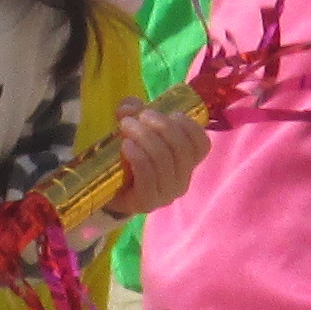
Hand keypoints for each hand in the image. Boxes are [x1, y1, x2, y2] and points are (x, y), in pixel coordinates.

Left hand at [107, 98, 212, 224]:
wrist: (109, 192)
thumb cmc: (128, 159)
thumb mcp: (132, 130)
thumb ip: (133, 113)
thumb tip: (131, 106)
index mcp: (186, 162)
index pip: (201, 145)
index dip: (190, 126)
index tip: (172, 113)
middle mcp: (182, 180)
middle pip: (182, 150)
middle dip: (161, 126)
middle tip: (139, 117)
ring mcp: (166, 194)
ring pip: (163, 160)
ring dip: (145, 137)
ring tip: (125, 125)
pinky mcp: (147, 203)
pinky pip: (148, 176)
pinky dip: (138, 157)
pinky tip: (126, 146)